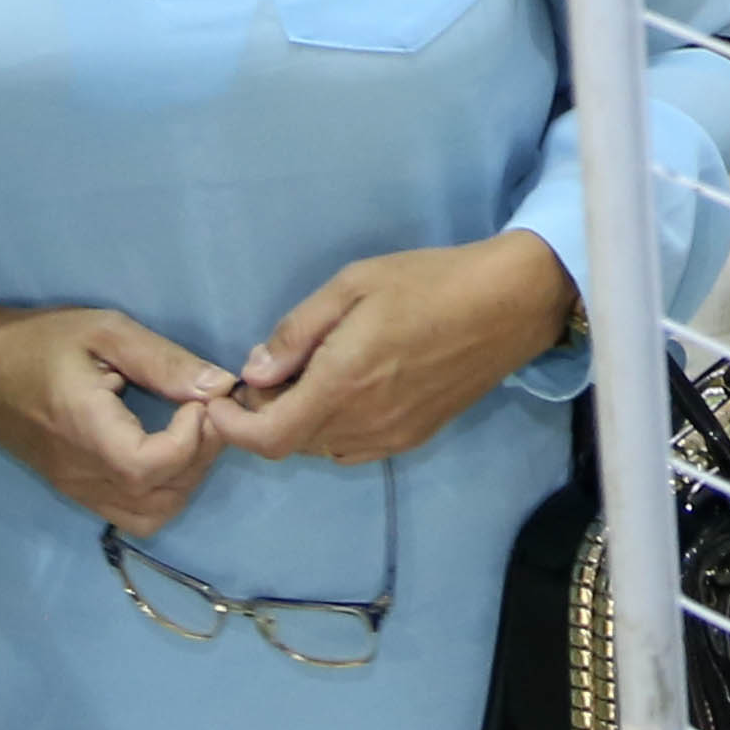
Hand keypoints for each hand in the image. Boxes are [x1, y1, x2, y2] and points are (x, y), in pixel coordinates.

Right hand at [0, 301, 235, 535]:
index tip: (199, 400)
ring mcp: (78, 489)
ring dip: (186, 479)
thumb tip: (219, 386)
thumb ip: (162, 361)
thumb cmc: (38, 342)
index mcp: (85, 429)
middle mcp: (82, 473)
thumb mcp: (105, 331)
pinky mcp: (78, 491)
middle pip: (160, 499)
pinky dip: (164, 491)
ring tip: (190, 430)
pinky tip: (169, 447)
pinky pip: (132, 514)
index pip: (150, 466)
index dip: (192, 438)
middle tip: (205, 411)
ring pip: (150, 516)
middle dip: (200, 457)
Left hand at [210, 236, 574, 467]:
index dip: (232, 429)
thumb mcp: (354, 284)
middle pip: (291, 443)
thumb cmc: (429, 282)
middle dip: (266, 416)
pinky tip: (347, 390)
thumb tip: (256, 370)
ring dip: (301, 422)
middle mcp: (362, 422)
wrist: (509, 303)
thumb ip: (298, 330)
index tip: (220, 402)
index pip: (267, 437)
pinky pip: (353, 447)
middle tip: (271, 372)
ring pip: (321, 447)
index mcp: (341, 383)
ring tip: (310, 377)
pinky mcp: (414, 436)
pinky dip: (332, 429)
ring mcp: (390, 435)